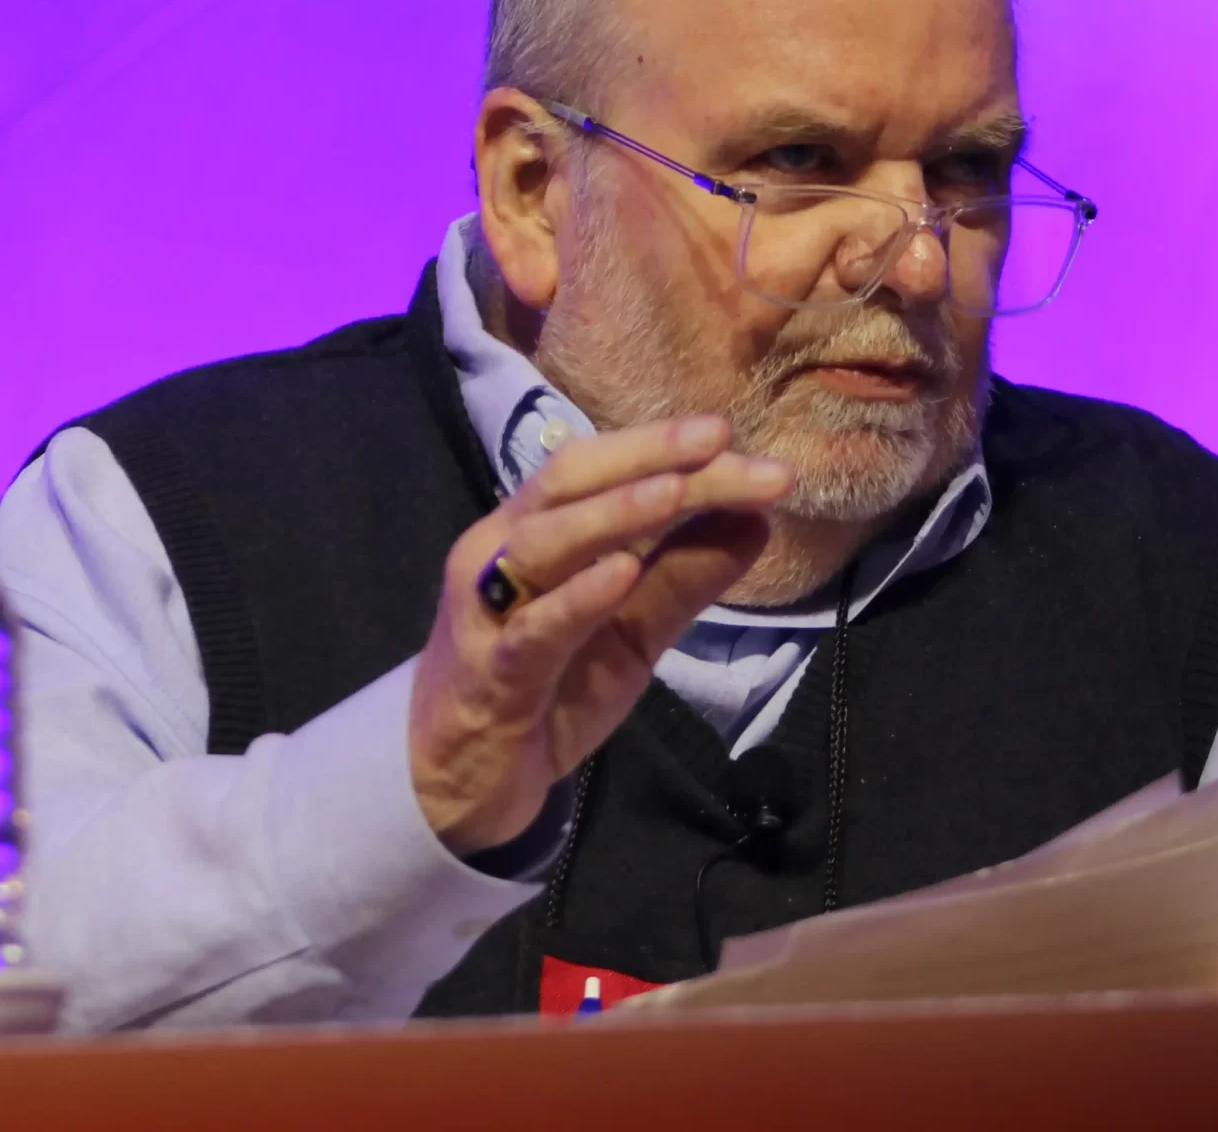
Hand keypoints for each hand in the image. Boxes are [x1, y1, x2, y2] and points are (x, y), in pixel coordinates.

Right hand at [408, 414, 790, 852]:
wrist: (460, 779)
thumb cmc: (545, 690)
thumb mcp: (631, 632)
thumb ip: (684, 576)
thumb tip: (757, 518)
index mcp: (534, 530)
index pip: (599, 469)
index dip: (663, 448)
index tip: (738, 437)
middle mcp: (500, 550)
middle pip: (569, 482)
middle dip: (647, 456)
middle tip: (721, 440)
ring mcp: (488, 609)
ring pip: (542, 542)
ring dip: (613, 512)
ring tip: (677, 489)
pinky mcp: (492, 671)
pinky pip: (533, 628)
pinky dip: (577, 597)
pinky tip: (622, 574)